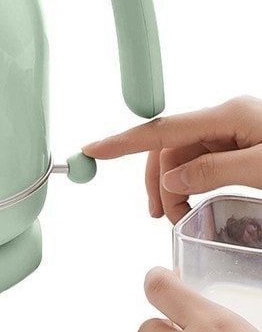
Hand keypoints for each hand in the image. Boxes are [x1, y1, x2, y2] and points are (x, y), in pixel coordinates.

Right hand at [83, 96, 261, 222]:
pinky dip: (190, 184)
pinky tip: (192, 201)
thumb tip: (172, 181)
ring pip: (182, 158)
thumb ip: (214, 172)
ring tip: (180, 216)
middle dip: (159, 182)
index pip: (163, 129)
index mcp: (228, 116)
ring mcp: (231, 130)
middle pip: (169, 147)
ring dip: (174, 188)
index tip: (94, 149)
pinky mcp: (237, 143)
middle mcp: (225, 118)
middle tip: (163, 216)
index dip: (124, 141)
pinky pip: (200, 162)